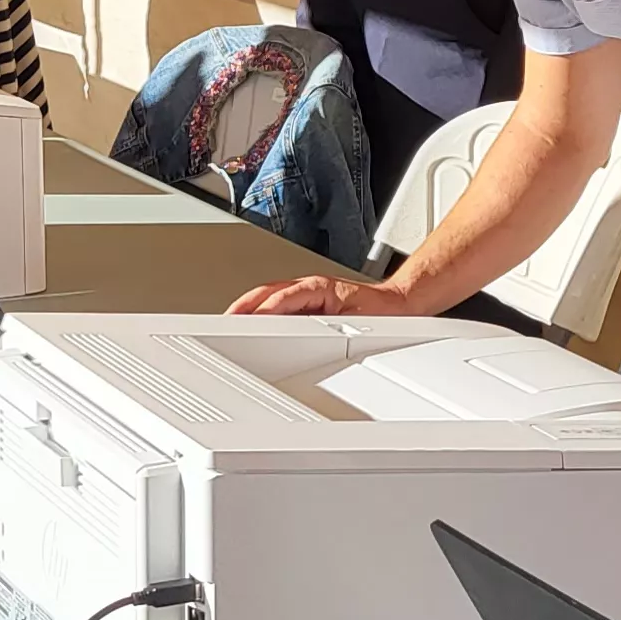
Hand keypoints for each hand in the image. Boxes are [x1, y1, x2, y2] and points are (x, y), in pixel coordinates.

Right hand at [227, 274, 416, 317]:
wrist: (398, 306)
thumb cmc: (380, 313)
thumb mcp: (352, 322)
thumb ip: (324, 326)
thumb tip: (298, 330)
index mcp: (317, 288)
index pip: (280, 299)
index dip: (260, 311)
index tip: (242, 322)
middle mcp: (309, 289)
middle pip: (265, 294)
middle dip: (241, 307)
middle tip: (222, 323)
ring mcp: (307, 295)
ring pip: (268, 297)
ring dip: (247, 308)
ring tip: (229, 323)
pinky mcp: (309, 303)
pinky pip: (277, 305)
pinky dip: (260, 312)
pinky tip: (252, 324)